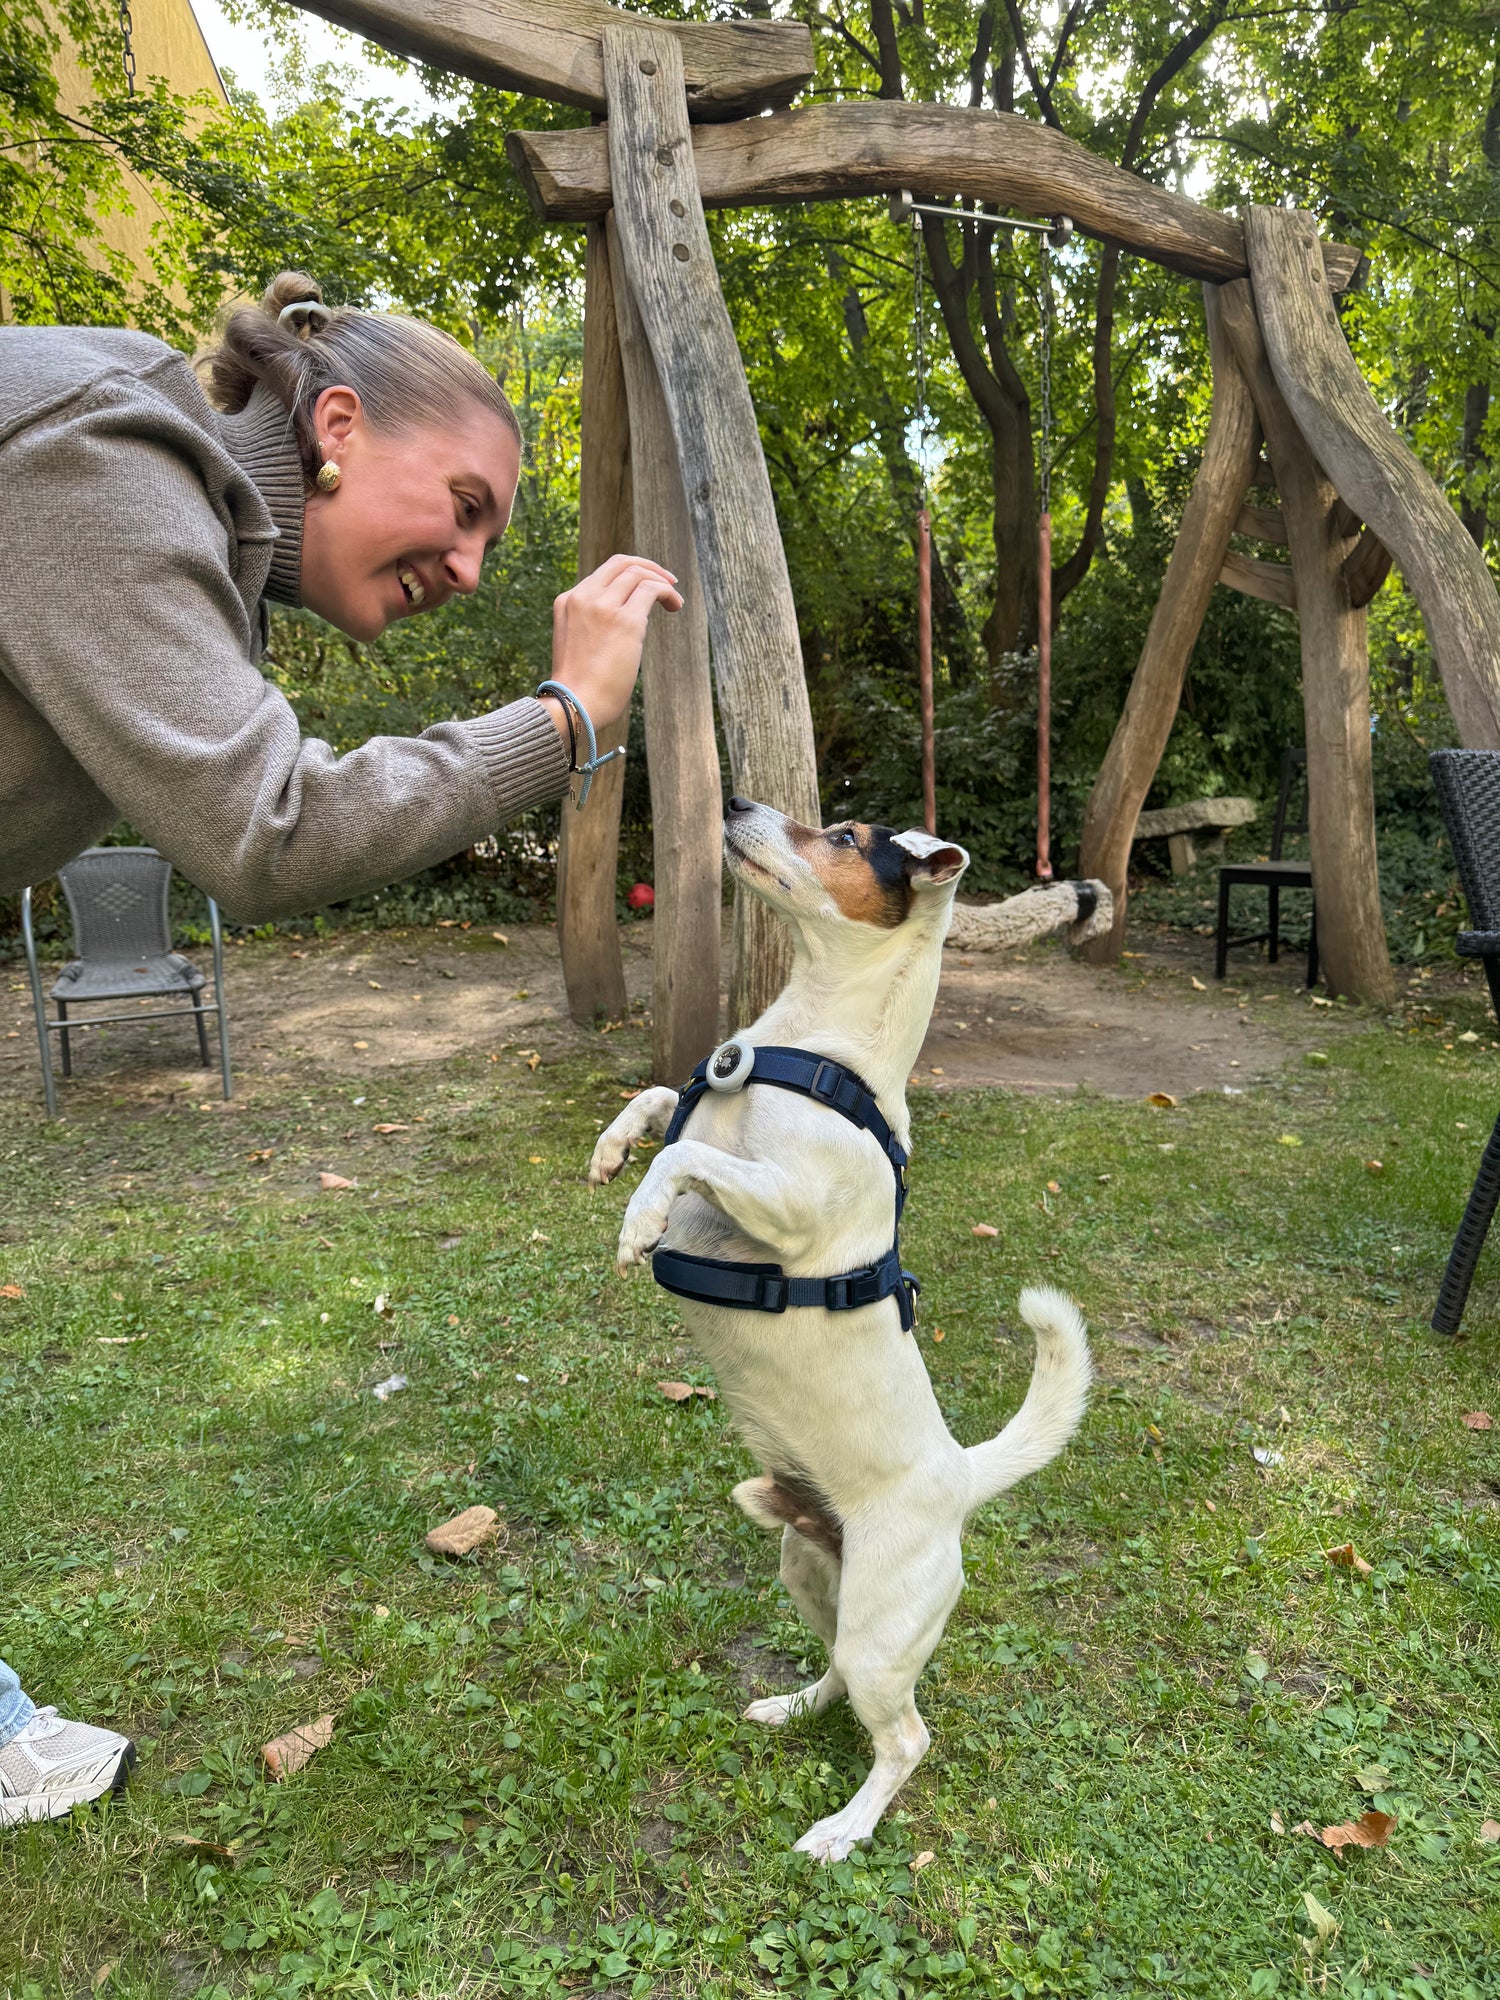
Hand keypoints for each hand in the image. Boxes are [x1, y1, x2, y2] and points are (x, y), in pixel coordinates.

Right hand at [545, 554, 682, 742]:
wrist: (573, 705)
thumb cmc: (579, 688)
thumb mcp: (577, 644)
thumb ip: (592, 625)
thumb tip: (623, 625)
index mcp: (567, 602)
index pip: (603, 573)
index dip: (630, 572)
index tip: (647, 583)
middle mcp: (583, 597)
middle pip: (621, 563)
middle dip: (649, 567)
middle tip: (669, 581)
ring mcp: (603, 607)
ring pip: (638, 574)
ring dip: (663, 583)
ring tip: (675, 603)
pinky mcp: (625, 621)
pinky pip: (652, 590)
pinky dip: (668, 593)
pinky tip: (675, 606)